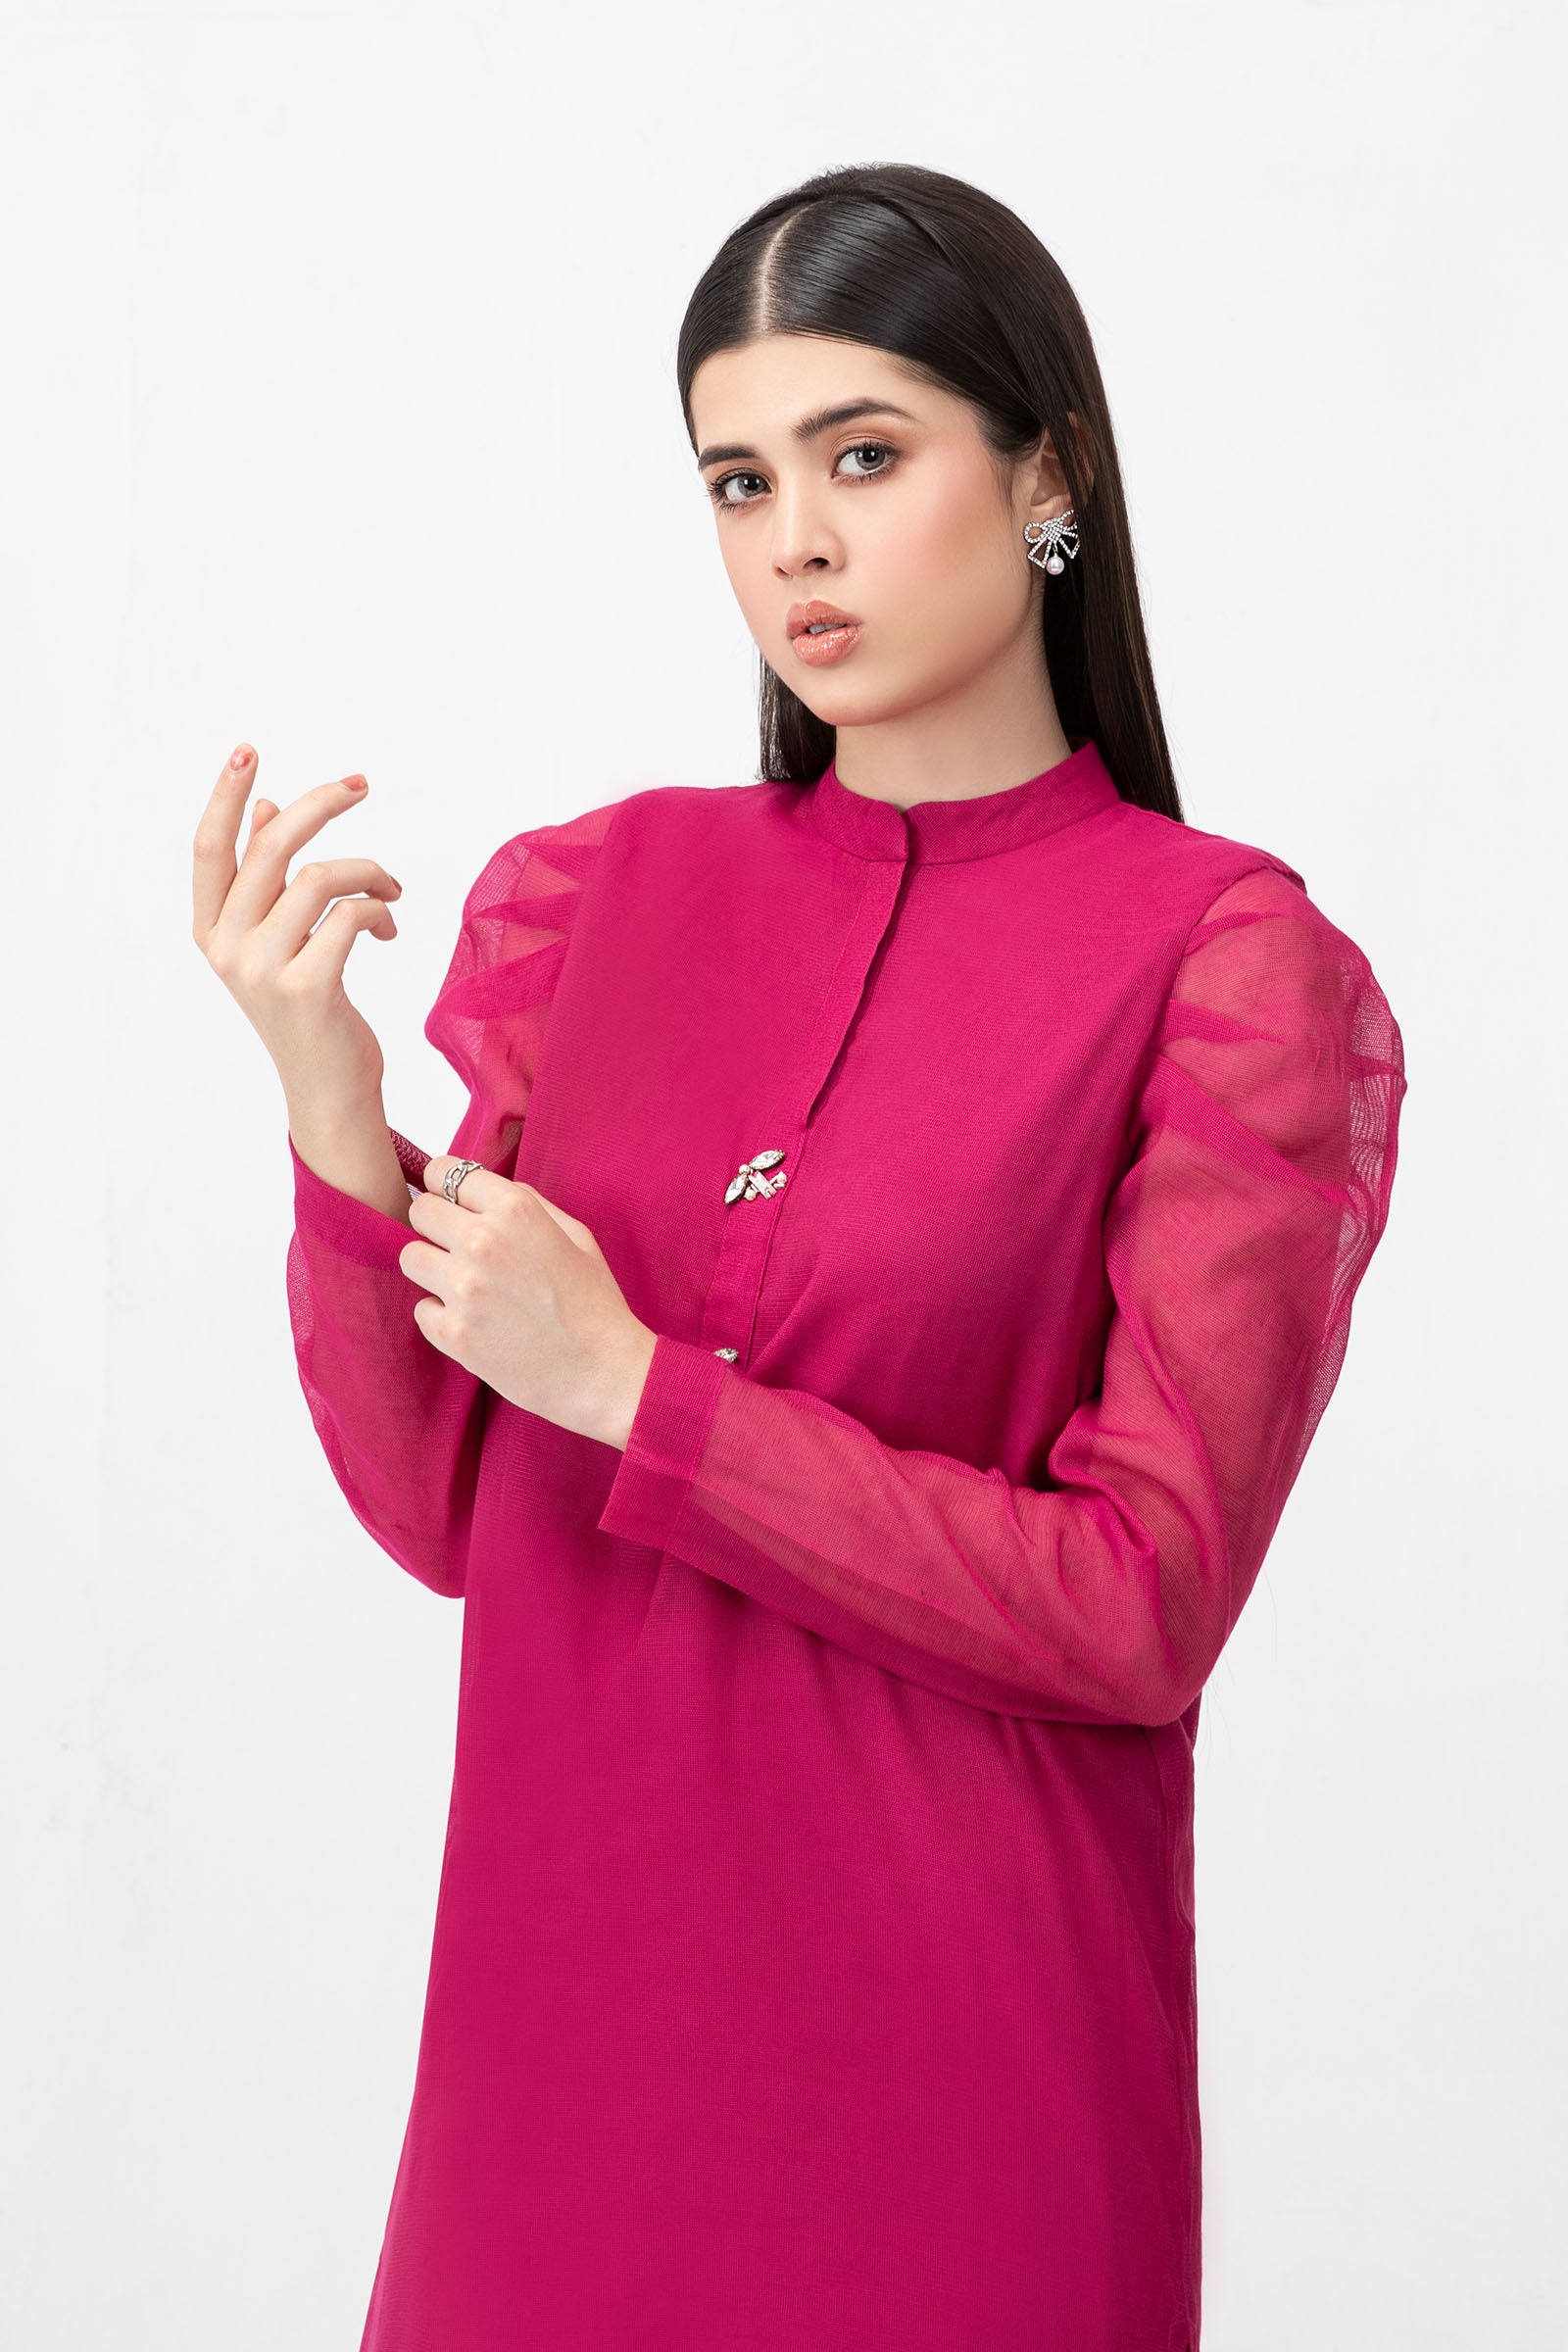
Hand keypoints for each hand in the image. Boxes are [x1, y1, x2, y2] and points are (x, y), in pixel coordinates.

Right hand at [192, 743, 402, 1116]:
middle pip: (270, 847)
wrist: (329, 1092)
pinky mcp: (307, 989)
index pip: (210, 848)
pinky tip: (388, 929)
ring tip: (393, 888)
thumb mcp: (279, 943)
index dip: (225, 795)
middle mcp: (227, 948)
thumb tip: (264, 808)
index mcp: (211, 932)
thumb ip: (267, 881)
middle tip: (360, 783)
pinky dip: (380, 910)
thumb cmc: (309, 1012)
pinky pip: (351, 916)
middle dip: (320, 804)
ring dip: (370, 871)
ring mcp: (263, 971)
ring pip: (321, 877)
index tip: (249, 749)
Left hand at [400, 1155, 658, 1448]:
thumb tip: (488, 1190)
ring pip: (411, 1257)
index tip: (450, 1200)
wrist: (602, 1373)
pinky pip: (421, 1309)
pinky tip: (474, 1323)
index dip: (446, 1185)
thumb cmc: (595, 1303)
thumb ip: (530, 1204)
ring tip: (464, 1286)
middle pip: (419, 1209)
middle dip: (435, 1223)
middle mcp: (483, 1241)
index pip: (446, 1172)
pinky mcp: (452, 1332)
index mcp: (516, 1210)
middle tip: (457, 1245)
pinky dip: (441, 1315)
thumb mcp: (577, 1236)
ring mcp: (464, 1288)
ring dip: (432, 1268)